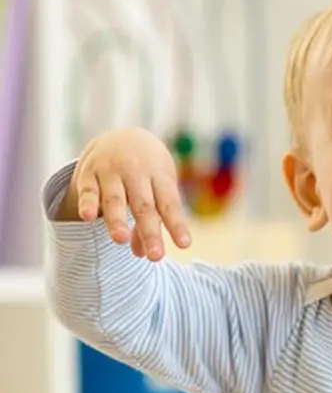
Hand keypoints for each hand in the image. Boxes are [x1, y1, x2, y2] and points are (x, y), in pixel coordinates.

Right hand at [58, 127, 191, 260]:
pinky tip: (86, 217)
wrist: (124, 135)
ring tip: (119, 240)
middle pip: (144, 206)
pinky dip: (87, 202)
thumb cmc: (148, 175)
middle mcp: (137, 172)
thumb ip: (151, 222)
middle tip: (156, 257)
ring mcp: (112, 171)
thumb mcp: (156, 191)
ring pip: (115, 198)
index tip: (184, 245)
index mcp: (160, 177)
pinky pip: (88, 190)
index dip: (177, 225)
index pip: (169, 204)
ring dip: (117, 219)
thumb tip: (142, 254)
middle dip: (150, 232)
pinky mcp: (89, 173)